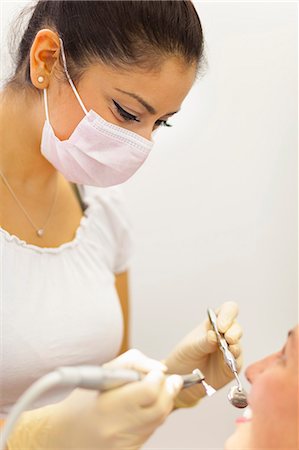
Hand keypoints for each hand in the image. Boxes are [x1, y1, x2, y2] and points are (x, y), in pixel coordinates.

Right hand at [7, 349, 182, 449]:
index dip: (159, 378)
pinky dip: (153, 419)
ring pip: (159, 421)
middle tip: (170, 380)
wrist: (64, 435)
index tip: (158, 372)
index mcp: (109, 405)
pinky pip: (151, 433)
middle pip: (161, 408)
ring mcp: (125, 444)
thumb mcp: (105, 371)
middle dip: (169, 390)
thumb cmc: (83, 400)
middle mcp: (118, 428)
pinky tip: (143, 410)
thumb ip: (135, 362)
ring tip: (157, 392)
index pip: (150, 390)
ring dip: (164, 403)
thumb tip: (160, 369)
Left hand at [164, 302, 242, 407]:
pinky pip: (238, 362)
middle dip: (233, 332)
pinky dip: (234, 361)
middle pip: (236, 327)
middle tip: (227, 338)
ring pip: (239, 344)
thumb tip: (214, 335)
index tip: (221, 326)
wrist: (182, 376)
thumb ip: (203, 341)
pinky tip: (228, 362)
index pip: (228, 310)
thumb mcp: (191, 346)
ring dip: (235, 346)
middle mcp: (224, 334)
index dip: (228, 314)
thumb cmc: (186, 355)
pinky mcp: (232, 366)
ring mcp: (230, 350)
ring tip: (229, 350)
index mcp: (214, 323)